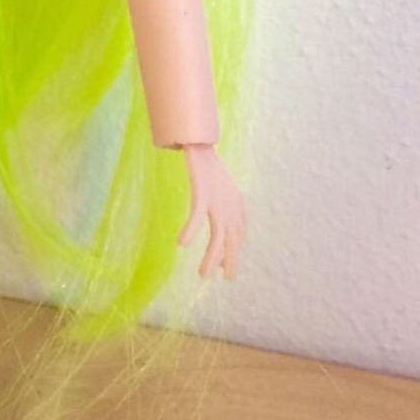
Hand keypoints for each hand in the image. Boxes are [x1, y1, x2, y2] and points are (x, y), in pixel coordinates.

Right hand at [177, 144, 245, 279]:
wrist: (200, 140)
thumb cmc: (208, 162)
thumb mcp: (221, 187)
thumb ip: (224, 203)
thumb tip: (221, 218)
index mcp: (235, 206)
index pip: (237, 235)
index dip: (233, 253)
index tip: (224, 269)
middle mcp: (230, 207)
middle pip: (232, 241)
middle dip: (229, 261)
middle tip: (226, 279)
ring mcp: (217, 202)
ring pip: (218, 237)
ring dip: (211, 258)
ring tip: (203, 274)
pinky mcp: (203, 193)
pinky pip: (196, 217)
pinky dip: (191, 231)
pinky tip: (182, 244)